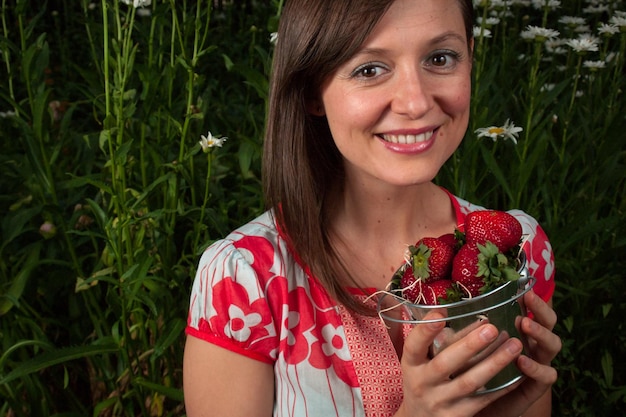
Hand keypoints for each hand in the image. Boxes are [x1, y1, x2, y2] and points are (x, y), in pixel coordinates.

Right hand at [396, 290, 560, 416]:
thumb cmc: (424, 380)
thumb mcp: (420, 362)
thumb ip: (434, 342)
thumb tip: (458, 312)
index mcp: (411, 364)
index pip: (414, 345)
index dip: (426, 330)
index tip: (441, 312)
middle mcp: (422, 383)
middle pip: (445, 364)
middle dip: (469, 345)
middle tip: (492, 328)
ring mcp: (440, 402)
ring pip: (470, 382)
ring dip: (494, 363)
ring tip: (514, 345)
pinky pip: (483, 400)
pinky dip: (501, 387)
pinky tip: (517, 373)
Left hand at [475, 290, 560, 416]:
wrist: (477, 407)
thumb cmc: (471, 373)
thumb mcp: (466, 347)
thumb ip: (464, 329)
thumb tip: (442, 307)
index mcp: (519, 331)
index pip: (533, 309)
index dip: (532, 299)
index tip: (523, 287)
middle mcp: (533, 344)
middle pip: (549, 322)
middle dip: (539, 309)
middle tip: (527, 298)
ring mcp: (539, 364)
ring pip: (552, 345)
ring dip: (539, 333)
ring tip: (524, 324)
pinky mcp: (536, 386)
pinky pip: (546, 375)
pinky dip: (536, 367)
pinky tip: (522, 360)